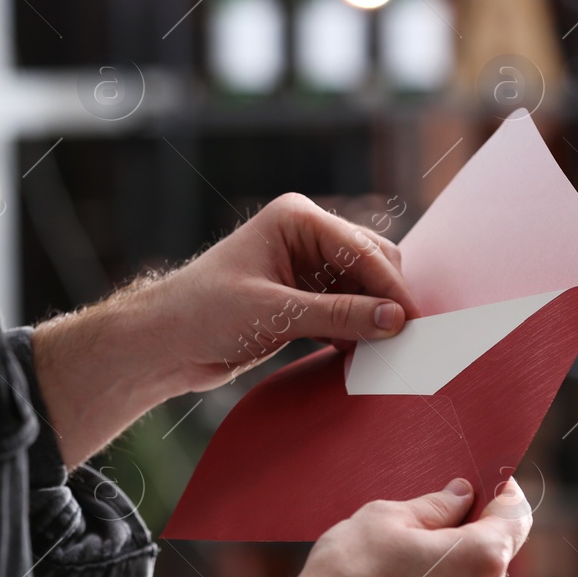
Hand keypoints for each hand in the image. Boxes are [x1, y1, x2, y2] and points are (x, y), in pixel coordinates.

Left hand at [156, 193, 421, 388]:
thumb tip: (396, 320)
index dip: (391, 288)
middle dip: (387, 301)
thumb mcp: (275, 313)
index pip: (363, 250)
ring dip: (375, 320)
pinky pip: (349, 311)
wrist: (164, 343)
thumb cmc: (204, 313)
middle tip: (405, 343)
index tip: (413, 324)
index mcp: (298, 219)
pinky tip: (363, 357)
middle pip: (373, 264)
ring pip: (365, 290)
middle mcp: (308, 236)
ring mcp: (308, 267)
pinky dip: (358, 332)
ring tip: (386, 355)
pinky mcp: (305, 298)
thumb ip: (339, 315)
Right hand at [214, 478, 531, 576]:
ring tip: (400, 566)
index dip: (502, 492)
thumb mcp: (386, 519)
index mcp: (483, 558)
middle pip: (494, 554)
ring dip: (450, 571)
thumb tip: (461, 497)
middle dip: (467, 534)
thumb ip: (436, 506)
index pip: (516, 514)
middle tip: (425, 522)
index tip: (484, 483)